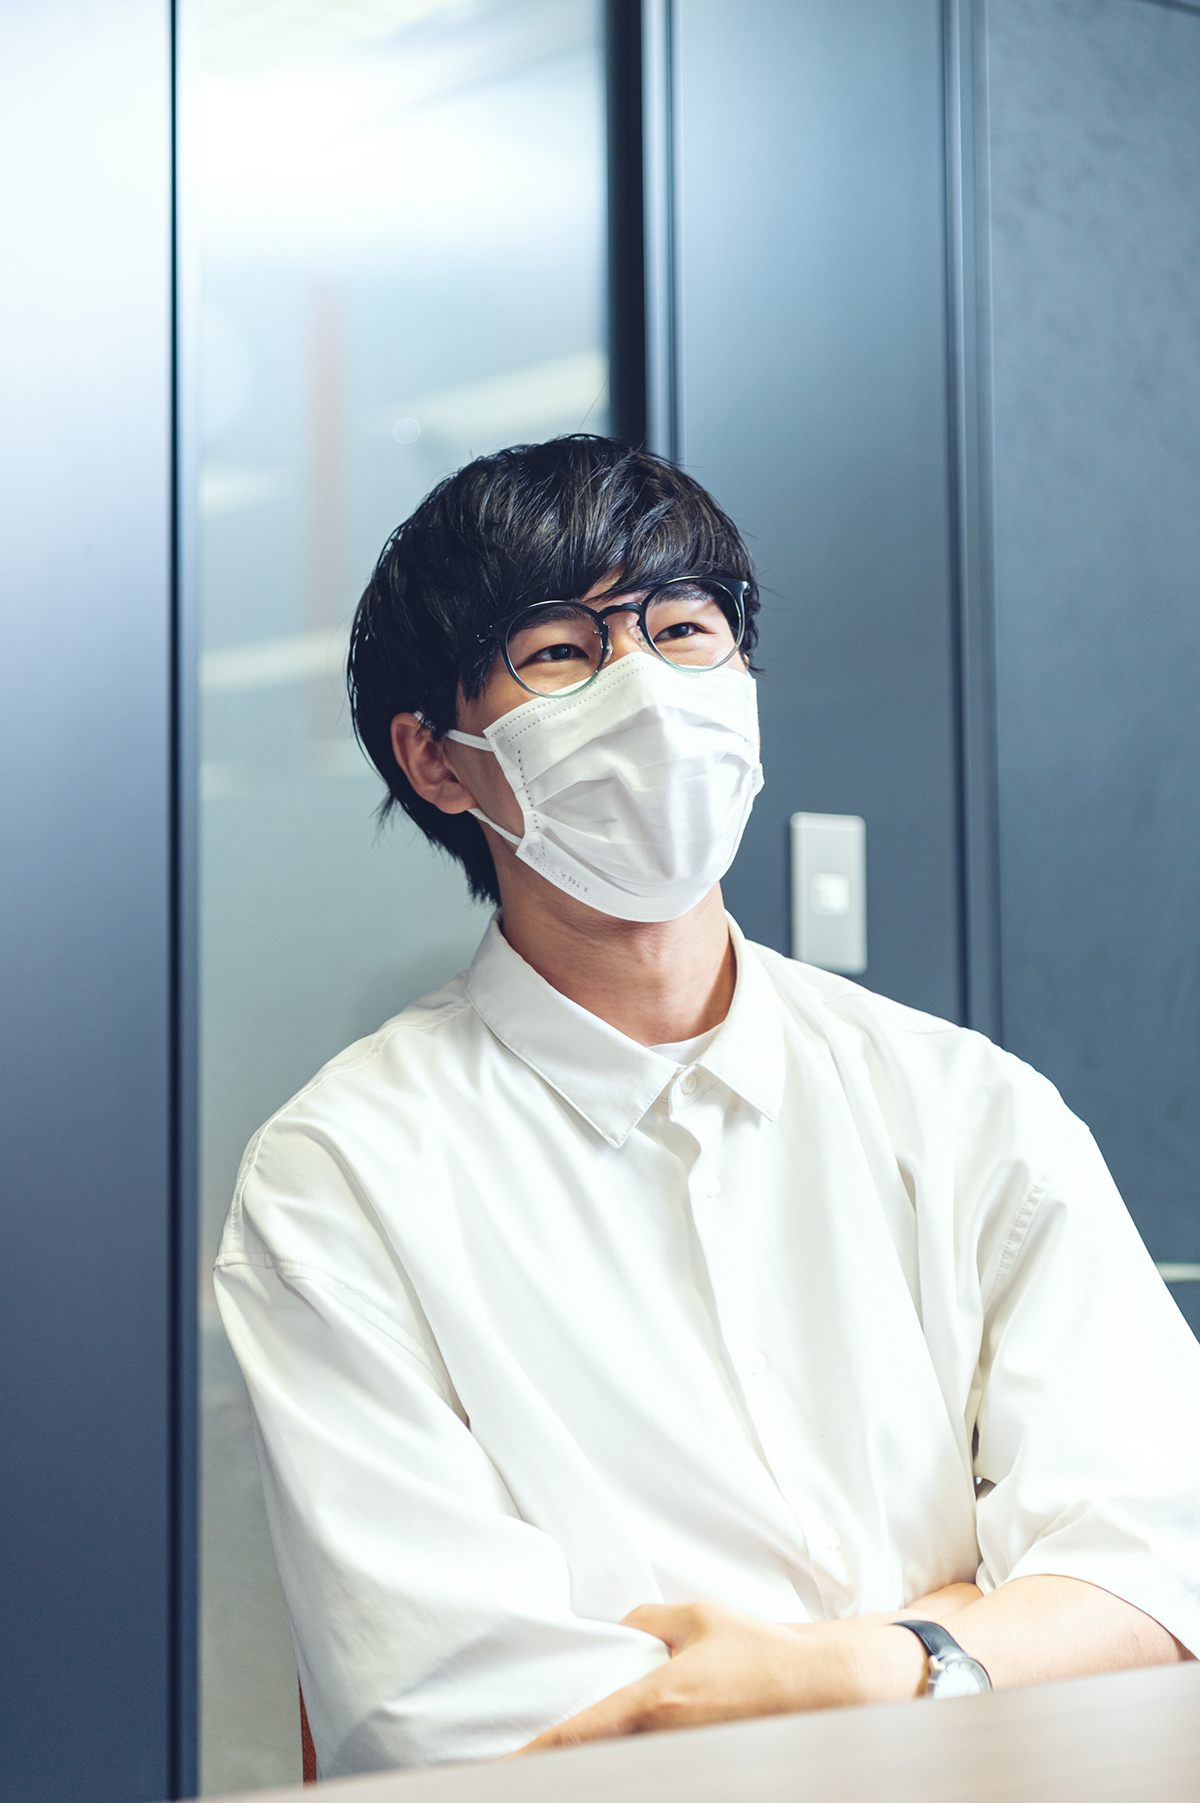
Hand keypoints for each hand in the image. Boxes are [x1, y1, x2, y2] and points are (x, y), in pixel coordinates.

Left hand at [515, 1600, 925, 1752]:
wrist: (828, 1688)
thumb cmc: (763, 1651)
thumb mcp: (697, 1618)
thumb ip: (646, 1622)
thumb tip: (616, 1630)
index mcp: (655, 1702)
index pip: (575, 1737)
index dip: (531, 1756)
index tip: (499, 1766)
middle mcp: (665, 1743)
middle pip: (594, 1764)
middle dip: (562, 1762)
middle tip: (529, 1762)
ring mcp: (689, 1765)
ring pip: (624, 1770)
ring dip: (603, 1762)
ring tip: (571, 1756)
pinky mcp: (708, 1772)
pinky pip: (655, 1772)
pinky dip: (634, 1765)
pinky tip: (623, 1753)